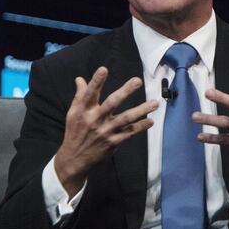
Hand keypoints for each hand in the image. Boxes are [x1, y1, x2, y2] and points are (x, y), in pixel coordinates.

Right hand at [55, 67, 156, 195]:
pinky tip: (150, 121)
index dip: (96, 81)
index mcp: (83, 111)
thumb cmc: (75, 132)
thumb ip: (80, 95)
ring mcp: (106, 131)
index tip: (104, 69)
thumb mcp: (73, 113)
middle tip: (138, 81)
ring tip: (155, 103)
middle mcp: (95, 119)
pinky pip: (130, 132)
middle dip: (125, 91)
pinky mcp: (113, 142)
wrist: (74, 159)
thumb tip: (80, 78)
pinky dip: (141, 127)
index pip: (90, 93)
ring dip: (142, 110)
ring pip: (126, 118)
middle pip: (112, 103)